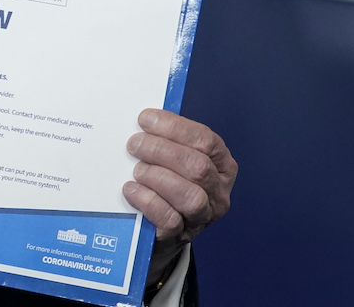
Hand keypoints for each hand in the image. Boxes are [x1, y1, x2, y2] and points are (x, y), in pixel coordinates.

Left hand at [122, 108, 236, 284]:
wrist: (162, 227)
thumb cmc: (167, 181)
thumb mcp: (174, 158)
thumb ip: (167, 138)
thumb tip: (144, 118)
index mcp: (221, 164)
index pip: (206, 140)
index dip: (174, 127)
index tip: (145, 119)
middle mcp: (218, 191)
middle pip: (198, 167)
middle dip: (161, 150)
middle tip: (134, 144)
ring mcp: (203, 215)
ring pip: (190, 195)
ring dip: (157, 177)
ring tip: (137, 170)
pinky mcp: (182, 234)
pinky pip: (170, 219)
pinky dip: (148, 201)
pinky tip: (132, 190)